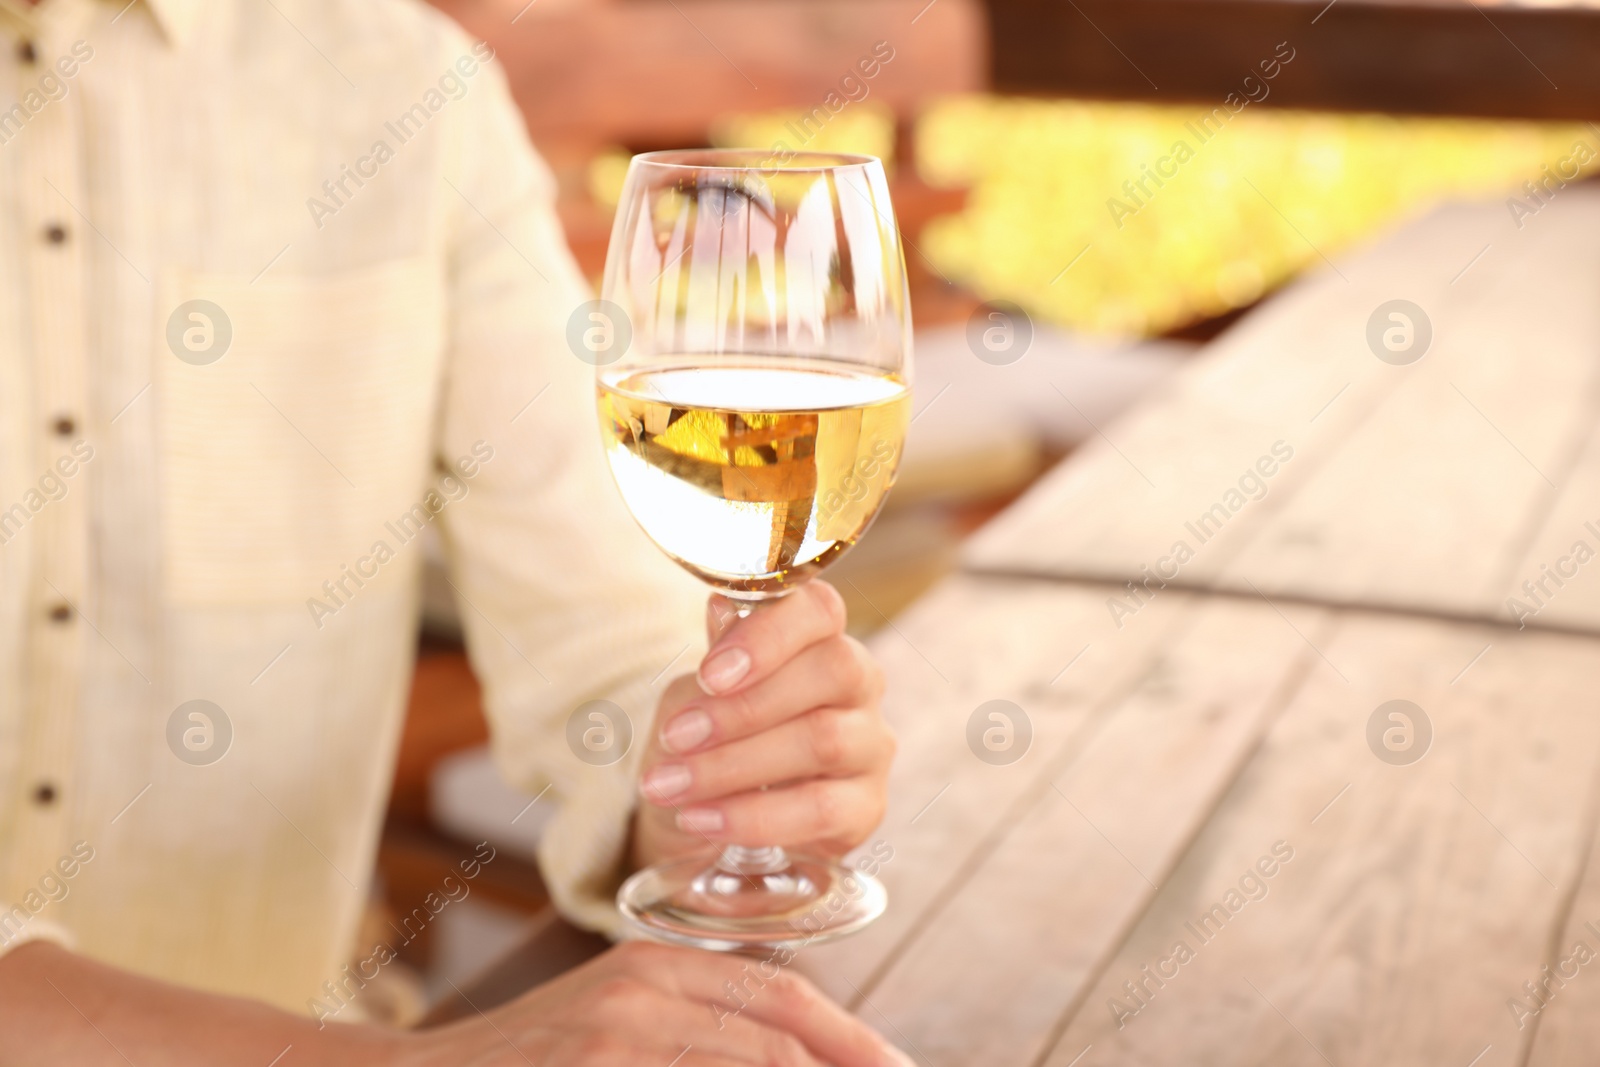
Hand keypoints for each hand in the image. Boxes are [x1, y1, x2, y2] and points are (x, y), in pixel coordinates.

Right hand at [411, 940, 914, 1065]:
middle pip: (778, 1034)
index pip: (779, 996)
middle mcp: (644, 988)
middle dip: (848, 1065)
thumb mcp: (615, 1025)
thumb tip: (787, 1054)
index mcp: (656, 964)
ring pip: (750, 1059)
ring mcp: (617, 1034)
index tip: (898, 1066)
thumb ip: (693, 1033)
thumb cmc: (527, 1064)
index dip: (849, 1038)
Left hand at [632, 581, 892, 868]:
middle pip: (834, 670)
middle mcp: (859, 685)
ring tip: (670, 786)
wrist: (701, 817)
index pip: (819, 609)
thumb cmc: (707, 741)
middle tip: (676, 737)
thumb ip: (715, 659)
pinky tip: (702, 820)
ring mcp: (870, 746)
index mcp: (819, 639)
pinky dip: (753, 816)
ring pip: (824, 741)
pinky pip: (820, 809)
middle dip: (745, 707)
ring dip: (734, 766)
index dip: (769, 634)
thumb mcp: (695, 696)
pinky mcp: (866, 807)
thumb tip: (722, 608)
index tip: (710, 674)